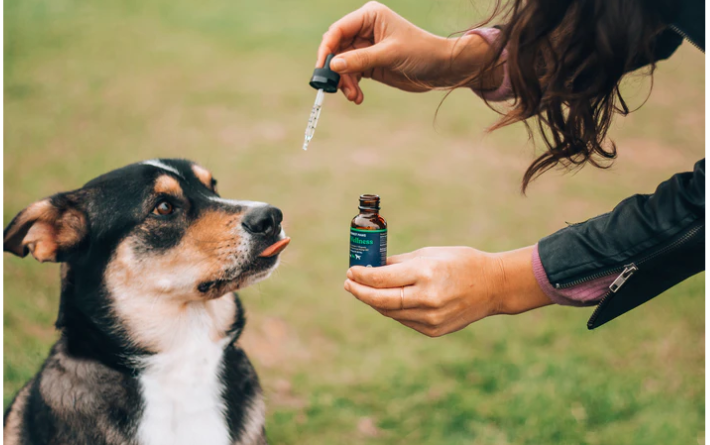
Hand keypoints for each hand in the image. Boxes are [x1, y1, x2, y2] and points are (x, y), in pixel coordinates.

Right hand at [317, 2, 499, 103]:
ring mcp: (365, 48)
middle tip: (336, 88)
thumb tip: (333, 65)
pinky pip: (351, 75)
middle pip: (337, 49)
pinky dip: (351, 87)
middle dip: (336, 70)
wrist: (441, 68)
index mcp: (369, 16)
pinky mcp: (369, 64)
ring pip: (342, 65)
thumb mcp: (389, 55)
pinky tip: (358, 97)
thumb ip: (360, 59)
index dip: (327, 48)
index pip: (338, 30)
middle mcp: (364, 30)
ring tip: (354, 96)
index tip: (323, 68)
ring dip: (344, 82)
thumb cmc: (421, 52)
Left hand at [343, 246, 551, 336]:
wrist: (493, 286)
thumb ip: (399, 263)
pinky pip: (404, 320)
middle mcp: (427, 299)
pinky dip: (392, 310)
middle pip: (381, 300)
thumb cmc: (460, 262)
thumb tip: (372, 267)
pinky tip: (386, 300)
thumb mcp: (429, 253)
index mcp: (426, 274)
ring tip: (364, 291)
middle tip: (349, 284)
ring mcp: (430, 318)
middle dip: (360, 292)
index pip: (382, 280)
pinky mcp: (433, 330)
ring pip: (390, 312)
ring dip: (374, 302)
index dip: (362, 277)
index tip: (351, 271)